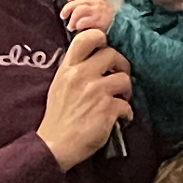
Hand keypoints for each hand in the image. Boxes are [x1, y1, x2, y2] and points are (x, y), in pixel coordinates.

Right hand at [37, 29, 132, 171]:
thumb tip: (92, 59)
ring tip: (120, 99)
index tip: (105, 49)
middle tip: (119, 76)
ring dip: (126, 91)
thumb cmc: (58, 118)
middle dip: (121, 65)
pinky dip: (126, 113)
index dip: (101, 38)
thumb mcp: (59, 86)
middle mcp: (81, 75)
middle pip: (112, 54)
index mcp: (68, 68)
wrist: (55, 145)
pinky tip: (120, 118)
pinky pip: (127, 105)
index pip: (86, 37)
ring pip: (124, 79)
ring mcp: (96, 91)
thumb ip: (74, 70)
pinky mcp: (107, 109)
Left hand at [61, 0, 114, 32]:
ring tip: (70, 26)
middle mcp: (100, 3)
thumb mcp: (108, 12)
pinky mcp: (99, 21)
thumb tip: (80, 11)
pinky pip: (84, 21)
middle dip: (68, 8)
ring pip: (79, 10)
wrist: (128, 30)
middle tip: (63, 16)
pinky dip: (78, 24)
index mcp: (101, 0)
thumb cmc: (117, 23)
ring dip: (72, 18)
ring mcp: (99, 12)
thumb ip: (96, 8)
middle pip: (78, 1)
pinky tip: (78, 28)